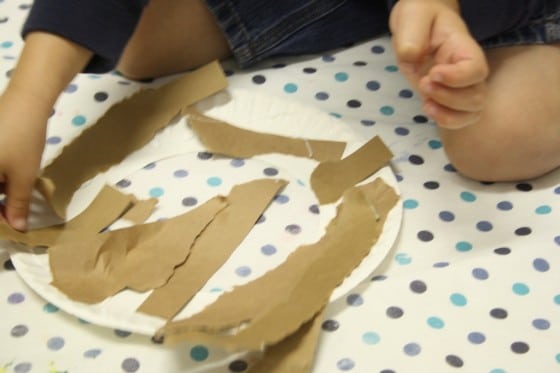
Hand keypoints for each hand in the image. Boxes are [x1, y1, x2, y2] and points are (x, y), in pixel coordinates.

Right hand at [0, 32, 92, 229]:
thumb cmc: (22, 140)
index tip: (12, 227)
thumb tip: (17, 228)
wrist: (25, 102)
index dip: (0, 217)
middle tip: (15, 216)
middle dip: (0, 206)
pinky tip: (11, 181)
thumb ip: (16, 205)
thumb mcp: (23, 177)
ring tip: (15, 199)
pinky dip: (0, 178)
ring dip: (0, 193)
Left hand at [389, 0, 488, 128]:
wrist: (417, 23)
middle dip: (449, 98)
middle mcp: (466, 70)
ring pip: (472, 111)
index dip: (458, 78)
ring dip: (448, 113)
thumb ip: (411, 36)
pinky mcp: (445, 97)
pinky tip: (428, 108)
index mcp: (462, 48)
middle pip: (477, 96)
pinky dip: (446, 120)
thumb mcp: (412, 17)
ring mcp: (458, 86)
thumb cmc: (418, 17)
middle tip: (424, 83)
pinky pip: (459, 118)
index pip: (476, 70)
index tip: (433, 73)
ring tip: (426, 102)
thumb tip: (411, 57)